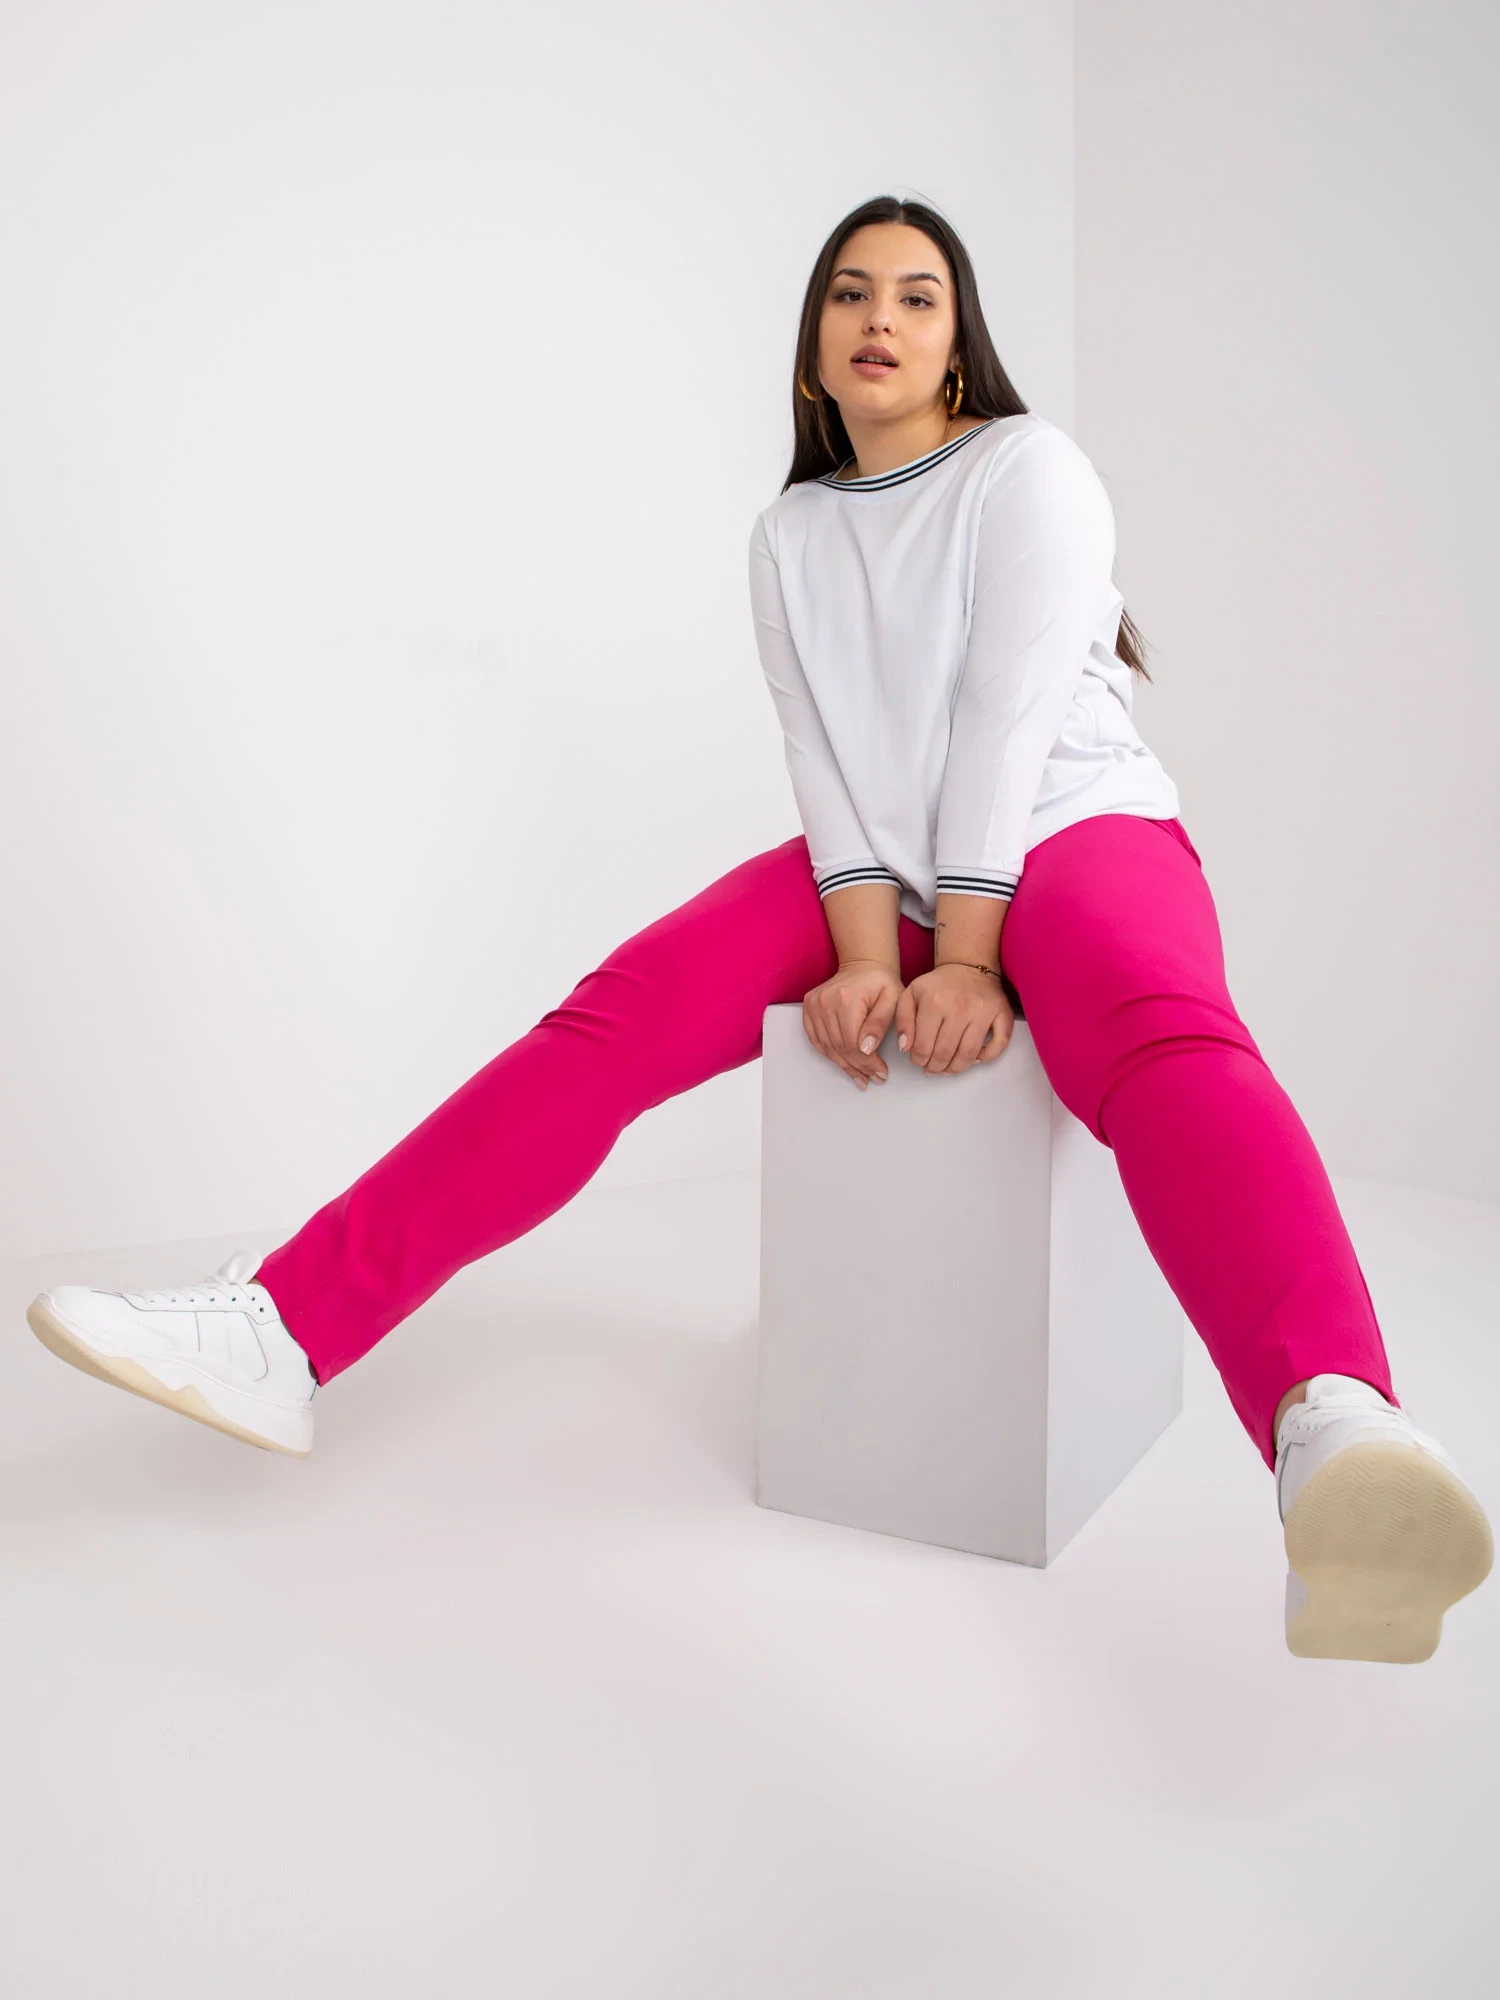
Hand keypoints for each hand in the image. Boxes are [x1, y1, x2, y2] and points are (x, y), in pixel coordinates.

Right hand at [802, 957, 902, 1088]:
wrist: (863, 964)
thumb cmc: (881, 982)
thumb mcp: (892, 999)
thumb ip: (880, 1024)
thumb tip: (867, 1049)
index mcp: (846, 1000)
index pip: (854, 1043)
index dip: (868, 1063)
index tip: (881, 1073)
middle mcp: (825, 1002)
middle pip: (840, 1048)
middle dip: (858, 1067)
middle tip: (873, 1078)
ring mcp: (814, 1005)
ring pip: (828, 1047)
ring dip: (844, 1065)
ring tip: (861, 1077)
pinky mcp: (809, 1007)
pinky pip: (816, 1039)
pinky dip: (830, 1054)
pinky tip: (844, 1064)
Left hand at [894, 963, 1012, 1075]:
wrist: (967, 966)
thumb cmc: (937, 985)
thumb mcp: (910, 995)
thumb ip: (902, 1021)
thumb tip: (905, 1048)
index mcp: (934, 1003)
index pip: (924, 1046)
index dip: (919, 1060)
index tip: (919, 1060)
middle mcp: (960, 1007)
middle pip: (945, 1053)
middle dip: (936, 1067)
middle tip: (932, 1068)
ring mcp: (983, 1011)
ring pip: (969, 1054)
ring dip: (956, 1068)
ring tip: (948, 1069)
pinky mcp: (1002, 1013)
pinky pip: (999, 1044)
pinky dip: (987, 1056)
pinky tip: (975, 1058)